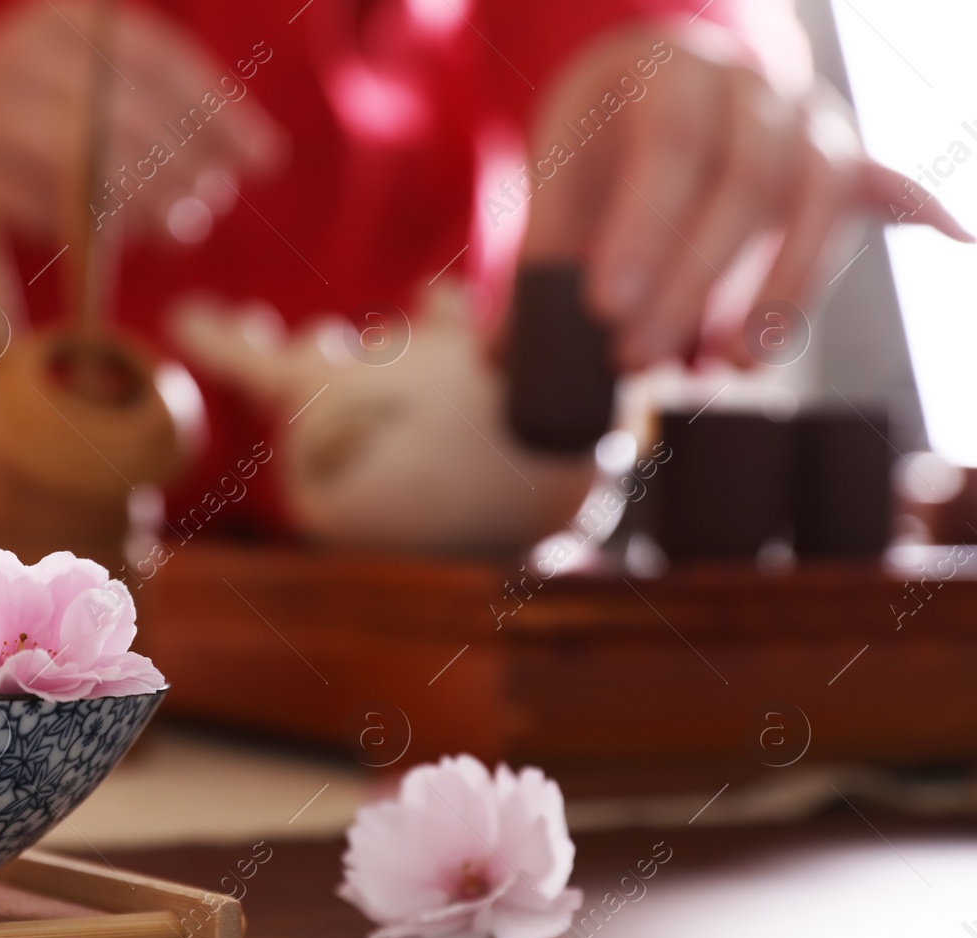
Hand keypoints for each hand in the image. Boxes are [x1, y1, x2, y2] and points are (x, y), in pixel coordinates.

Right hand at [0, 0, 284, 242]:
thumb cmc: (37, 112)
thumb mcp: (101, 86)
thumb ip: (175, 111)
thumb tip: (262, 156)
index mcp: (62, 18)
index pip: (153, 54)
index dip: (216, 109)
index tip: (265, 158)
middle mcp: (13, 51)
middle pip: (119, 111)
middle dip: (177, 165)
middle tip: (210, 203)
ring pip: (77, 161)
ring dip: (140, 204)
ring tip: (178, 226)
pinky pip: (34, 206)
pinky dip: (87, 227)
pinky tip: (122, 235)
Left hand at [518, 22, 971, 370]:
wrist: (659, 76)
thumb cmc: (604, 137)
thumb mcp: (559, 176)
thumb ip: (539, 258)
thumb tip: (503, 361)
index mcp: (671, 73)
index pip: (668, 149)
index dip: (640, 231)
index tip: (602, 309)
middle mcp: (754, 86)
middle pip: (744, 181)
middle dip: (692, 282)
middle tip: (637, 361)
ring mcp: (809, 120)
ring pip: (817, 196)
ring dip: (784, 287)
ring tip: (734, 367)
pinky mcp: (844, 161)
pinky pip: (890, 182)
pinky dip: (925, 208)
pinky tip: (958, 236)